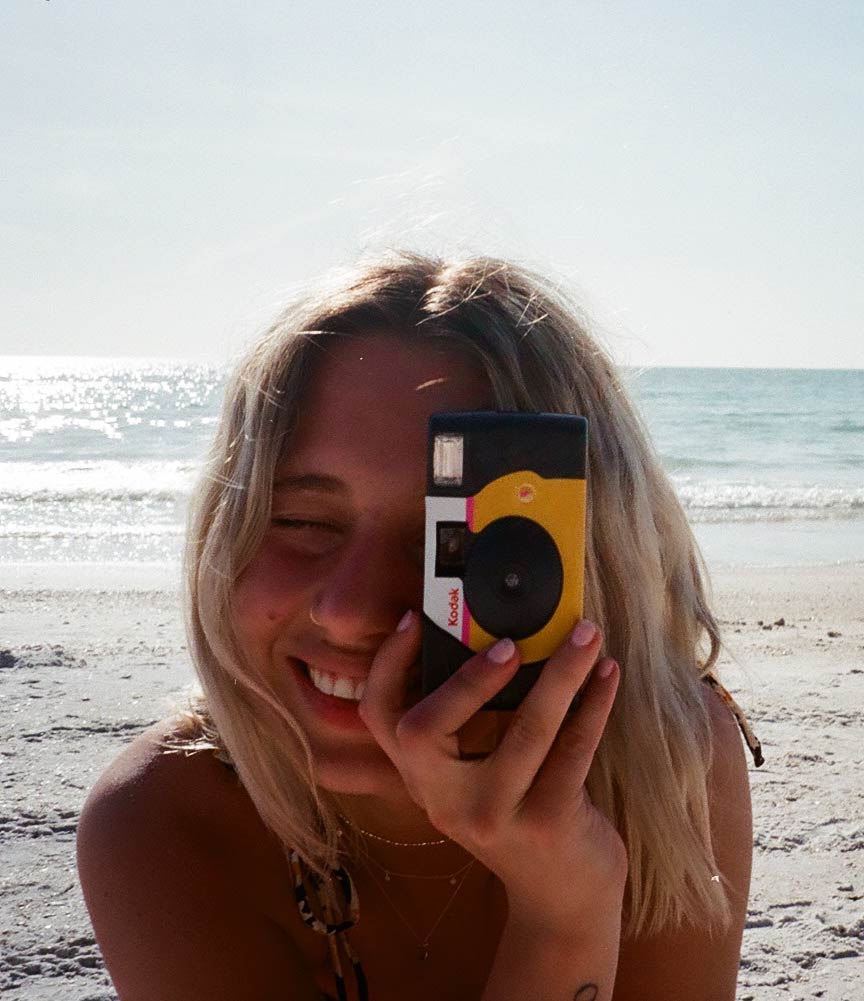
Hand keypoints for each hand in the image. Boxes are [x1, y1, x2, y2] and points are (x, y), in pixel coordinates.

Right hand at [358, 614, 626, 936]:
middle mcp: (443, 799)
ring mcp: (493, 815)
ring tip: (585, 635)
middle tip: (511, 641)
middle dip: (467, 678)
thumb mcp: (479, 776)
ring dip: (560, 674)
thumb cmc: (522, 815)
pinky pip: (573, 749)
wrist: (562, 899)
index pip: (379, 716)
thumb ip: (471, 725)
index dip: (387, 664)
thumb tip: (494, 635)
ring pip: (525, 731)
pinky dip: (594, 704)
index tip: (415, 618)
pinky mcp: (547, 823)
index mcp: (421, 775)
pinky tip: (608, 673)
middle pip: (425, 730)